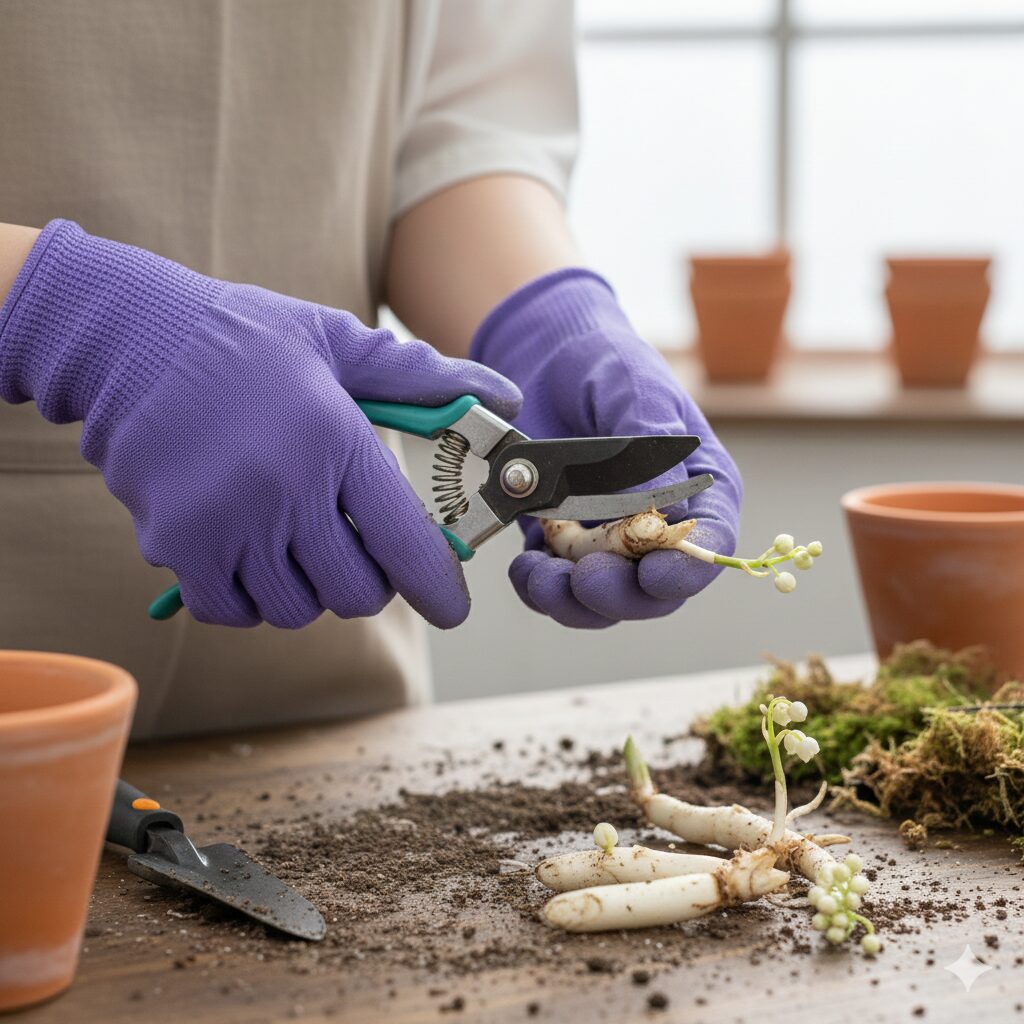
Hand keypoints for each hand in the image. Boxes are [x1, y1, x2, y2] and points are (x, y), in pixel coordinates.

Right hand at [0, 220, 520, 627]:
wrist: (128, 340)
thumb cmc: (244, 340)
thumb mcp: (338, 342)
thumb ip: (423, 378)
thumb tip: (504, 396)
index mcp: (334, 440)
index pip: (405, 544)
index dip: (438, 587)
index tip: (451, 608)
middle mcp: (283, 492)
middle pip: (356, 591)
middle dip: (369, 579)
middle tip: (357, 547)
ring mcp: (225, 525)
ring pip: (296, 608)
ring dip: (308, 586)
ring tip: (297, 539)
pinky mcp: (175, 546)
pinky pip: (232, 611)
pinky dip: (250, 597)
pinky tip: (250, 552)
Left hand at [471, 269, 741, 627]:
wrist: (544, 360)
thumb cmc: (604, 362)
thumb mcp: (632, 387)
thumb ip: (647, 441)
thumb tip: (653, 504)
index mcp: (700, 488)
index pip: (710, 545)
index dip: (687, 570)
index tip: (653, 574)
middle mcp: (661, 526)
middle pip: (655, 590)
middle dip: (620, 593)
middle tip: (584, 578)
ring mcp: (610, 542)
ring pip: (604, 600)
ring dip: (573, 601)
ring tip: (541, 576)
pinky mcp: (564, 546)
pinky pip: (558, 587)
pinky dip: (540, 588)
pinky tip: (524, 568)